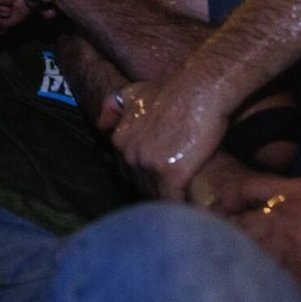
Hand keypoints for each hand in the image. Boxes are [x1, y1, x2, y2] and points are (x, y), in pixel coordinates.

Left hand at [102, 74, 230, 200]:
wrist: (200, 89)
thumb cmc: (173, 91)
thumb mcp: (135, 93)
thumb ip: (113, 107)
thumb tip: (100, 125)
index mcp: (119, 140)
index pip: (127, 171)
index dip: (145, 177)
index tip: (161, 178)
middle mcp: (129, 154)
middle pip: (140, 185)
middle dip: (156, 190)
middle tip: (173, 193)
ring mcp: (148, 165)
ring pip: (155, 195)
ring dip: (168, 201)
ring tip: (183, 207)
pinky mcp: (171, 174)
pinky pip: (172, 201)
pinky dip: (181, 207)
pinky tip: (191, 212)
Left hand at [218, 175, 300, 301]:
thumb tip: (280, 231)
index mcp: (294, 192)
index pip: (244, 189)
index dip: (225, 204)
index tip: (213, 217)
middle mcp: (286, 211)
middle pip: (239, 224)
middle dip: (224, 240)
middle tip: (213, 258)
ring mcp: (293, 238)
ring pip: (251, 250)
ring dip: (242, 266)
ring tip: (233, 282)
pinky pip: (274, 278)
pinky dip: (267, 288)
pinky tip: (268, 297)